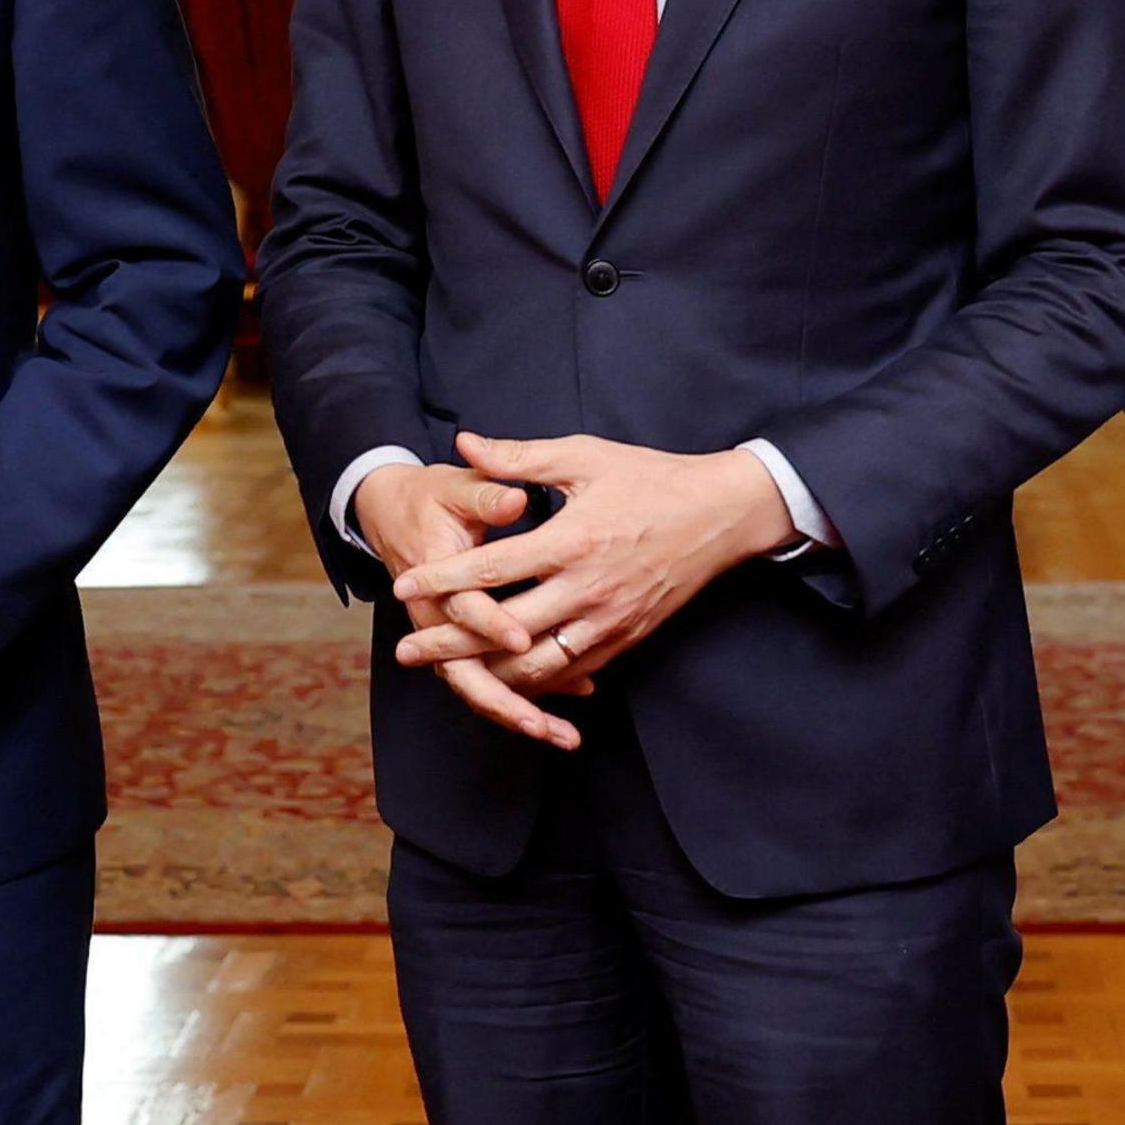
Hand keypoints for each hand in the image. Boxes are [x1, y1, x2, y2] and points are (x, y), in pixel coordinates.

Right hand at [353, 462, 572, 748]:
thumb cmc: (429, 497)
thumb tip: (514, 501)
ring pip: (478, 687)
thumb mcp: (453, 486)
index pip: (462, 609)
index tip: (522, 638)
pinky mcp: (460, 644)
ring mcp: (446, 636)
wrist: (389, 511)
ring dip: (518, 714)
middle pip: (465, 673)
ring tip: (563, 737)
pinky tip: (573, 696)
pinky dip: (527, 693)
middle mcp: (435, 616)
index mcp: (431, 575)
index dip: (491, 624)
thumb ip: (485, 495)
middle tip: (543, 726)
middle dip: (505, 702)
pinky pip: (491, 678)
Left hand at [386, 432, 797, 740]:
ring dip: (490, 672)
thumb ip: (520, 457)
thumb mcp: (584, 456)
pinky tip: (508, 680)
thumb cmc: (650, 478)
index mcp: (571, 540)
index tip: (403, 586)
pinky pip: (573, 670)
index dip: (441, 580)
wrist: (721, 515)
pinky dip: (538, 681)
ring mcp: (609, 620)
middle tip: (407, 651)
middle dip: (450, 643)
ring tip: (449, 673)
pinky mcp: (627, 637)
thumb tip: (466, 443)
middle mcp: (588, 589)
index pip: (492, 569)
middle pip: (505, 629)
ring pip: (538, 664)